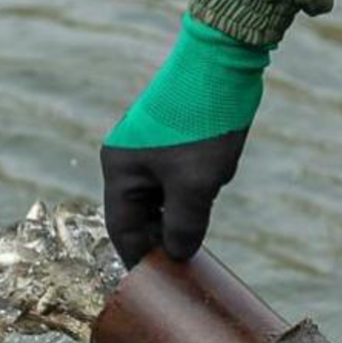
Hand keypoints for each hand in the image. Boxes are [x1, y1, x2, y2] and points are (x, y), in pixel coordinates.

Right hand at [100, 14, 269, 266]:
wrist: (221, 60)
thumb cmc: (202, 124)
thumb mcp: (197, 185)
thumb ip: (185, 225)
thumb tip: (179, 254)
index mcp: (120, 169)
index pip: (122, 229)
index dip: (141, 257)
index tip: (160, 282)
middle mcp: (125, 157)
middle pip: (138, 213)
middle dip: (162, 236)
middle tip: (186, 262)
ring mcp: (146, 145)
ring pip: (159, 195)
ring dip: (179, 213)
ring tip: (201, 226)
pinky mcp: (168, 136)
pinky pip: (172, 176)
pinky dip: (187, 192)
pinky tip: (209, 191)